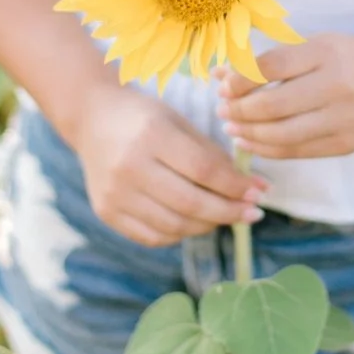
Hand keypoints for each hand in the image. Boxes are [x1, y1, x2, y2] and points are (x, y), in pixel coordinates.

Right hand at [71, 82, 265, 245]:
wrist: (93, 120)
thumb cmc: (146, 117)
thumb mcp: (180, 123)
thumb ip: (211, 154)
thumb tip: (250, 186)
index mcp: (153, 136)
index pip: (204, 170)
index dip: (236, 185)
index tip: (260, 192)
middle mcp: (130, 168)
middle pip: (189, 203)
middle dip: (227, 212)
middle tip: (252, 214)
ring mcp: (115, 195)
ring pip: (171, 225)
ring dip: (207, 226)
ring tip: (227, 218)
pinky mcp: (106, 213)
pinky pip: (150, 235)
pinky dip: (179, 234)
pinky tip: (196, 224)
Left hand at [216, 34, 353, 160]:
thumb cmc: (352, 58)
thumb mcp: (319, 46)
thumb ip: (273, 60)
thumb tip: (221, 75)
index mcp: (328, 52)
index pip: (271, 66)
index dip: (239, 78)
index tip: (223, 83)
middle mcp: (336, 85)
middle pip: (271, 104)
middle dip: (237, 109)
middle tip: (221, 108)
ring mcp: (342, 118)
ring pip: (279, 134)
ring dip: (247, 132)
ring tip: (231, 126)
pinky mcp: (344, 145)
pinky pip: (294, 151)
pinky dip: (266, 148)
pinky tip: (251, 141)